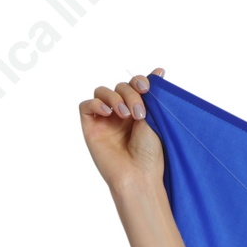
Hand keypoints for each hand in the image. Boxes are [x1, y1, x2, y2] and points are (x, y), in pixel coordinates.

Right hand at [79, 68, 165, 194]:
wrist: (139, 176)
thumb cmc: (150, 154)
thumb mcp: (156, 119)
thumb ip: (153, 95)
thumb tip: (159, 70)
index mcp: (138, 111)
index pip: (133, 85)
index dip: (138, 81)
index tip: (146, 87)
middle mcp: (120, 114)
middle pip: (119, 87)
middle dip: (130, 94)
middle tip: (140, 113)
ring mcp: (105, 121)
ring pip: (102, 92)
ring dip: (115, 98)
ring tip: (125, 115)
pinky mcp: (91, 128)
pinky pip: (86, 105)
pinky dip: (96, 104)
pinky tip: (108, 113)